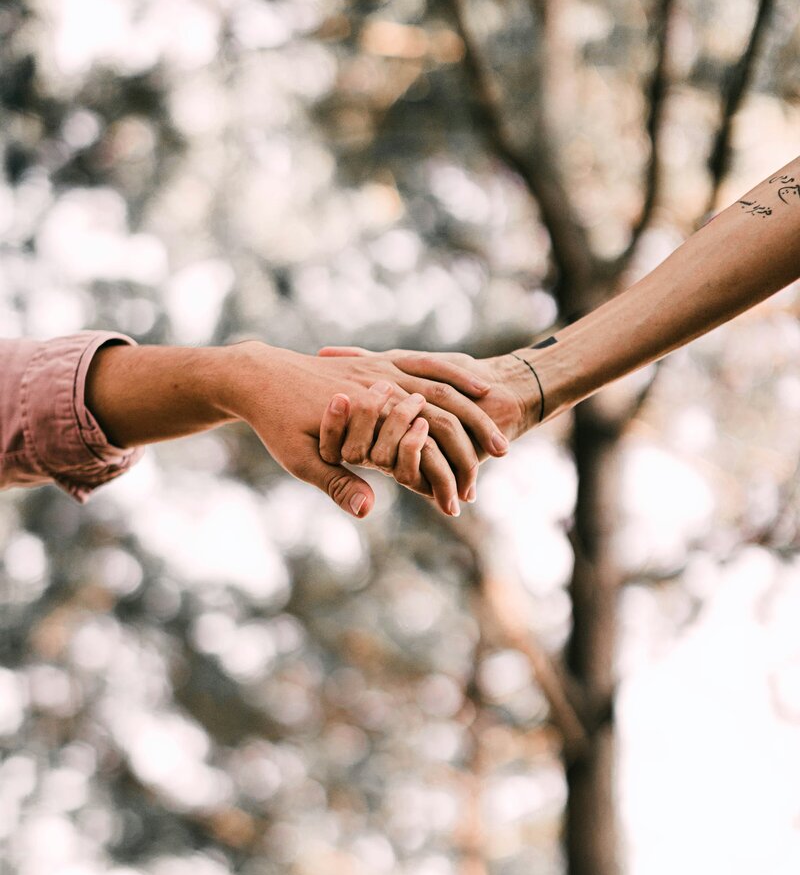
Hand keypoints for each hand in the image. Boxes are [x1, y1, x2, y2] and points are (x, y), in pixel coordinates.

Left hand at [221, 341, 509, 517]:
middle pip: (443, 401)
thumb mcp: (301, 458)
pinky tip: (476, 389)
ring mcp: (383, 368)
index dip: (447, 462)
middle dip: (475, 428)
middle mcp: (382, 381)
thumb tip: (370, 510)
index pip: (424, 430)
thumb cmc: (276, 420)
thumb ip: (337, 483)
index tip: (466, 489)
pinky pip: (428, 363)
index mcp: (369, 405)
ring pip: (442, 379)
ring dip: (472, 403)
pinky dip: (456, 374)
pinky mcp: (379, 363)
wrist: (256, 374)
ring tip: (496, 426)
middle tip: (502, 452)